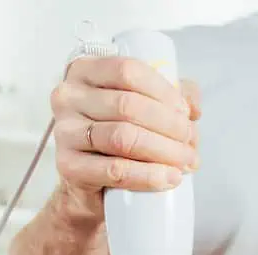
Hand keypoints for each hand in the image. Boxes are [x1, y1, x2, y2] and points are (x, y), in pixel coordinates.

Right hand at [50, 56, 200, 224]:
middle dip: (169, 126)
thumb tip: (193, 106)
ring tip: (186, 163)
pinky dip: (147, 175)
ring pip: (122, 137)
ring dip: (164, 151)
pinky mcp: (68, 165)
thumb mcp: (147, 106)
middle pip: (128, 105)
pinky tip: (168, 178)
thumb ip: (173, 96)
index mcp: (86, 70)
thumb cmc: (121, 135)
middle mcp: (68, 96)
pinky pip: (113, 169)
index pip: (128, 70)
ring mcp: (64, 131)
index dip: (164, 92)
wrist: (95, 180)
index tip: (186, 113)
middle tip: (190, 142)